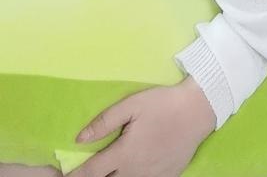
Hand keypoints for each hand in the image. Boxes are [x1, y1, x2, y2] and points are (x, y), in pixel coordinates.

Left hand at [68, 77, 215, 176]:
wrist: (198, 110)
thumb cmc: (163, 104)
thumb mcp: (132, 105)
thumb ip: (105, 122)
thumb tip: (79, 139)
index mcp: (124, 153)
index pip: (92, 172)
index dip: (74, 176)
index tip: (63, 176)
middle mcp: (135, 171)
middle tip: (87, 173)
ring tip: (108, 172)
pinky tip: (130, 172)